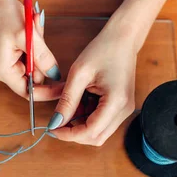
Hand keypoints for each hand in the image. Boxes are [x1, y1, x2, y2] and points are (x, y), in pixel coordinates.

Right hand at [0, 0, 62, 100]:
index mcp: (4, 71)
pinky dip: (34, 42)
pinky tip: (30, 27)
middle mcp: (3, 70)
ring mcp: (6, 61)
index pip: (29, 92)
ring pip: (33, 63)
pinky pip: (29, 53)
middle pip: (33, 76)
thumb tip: (55, 75)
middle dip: (42, 57)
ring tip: (33, 27)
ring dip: (38, 46)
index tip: (64, 86)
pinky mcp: (10, 52)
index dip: (47, 91)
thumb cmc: (3, 14)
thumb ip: (42, 58)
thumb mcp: (27, 36)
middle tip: (39, 35)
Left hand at [48, 20, 136, 145]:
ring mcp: (124, 110)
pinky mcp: (121, 107)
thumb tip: (55, 122)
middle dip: (74, 133)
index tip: (52, 129)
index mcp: (116, 101)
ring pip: (98, 132)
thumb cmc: (103, 50)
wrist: (123, 39)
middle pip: (96, 138)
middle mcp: (124, 110)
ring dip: (80, 126)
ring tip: (69, 107)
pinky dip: (87, 118)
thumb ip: (67, 100)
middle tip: (57, 121)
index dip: (69, 134)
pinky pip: (102, 122)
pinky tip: (79, 103)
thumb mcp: (79, 74)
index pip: (91, 132)